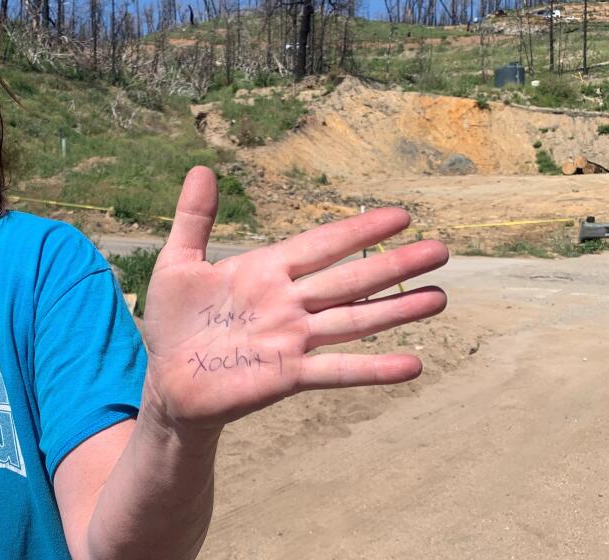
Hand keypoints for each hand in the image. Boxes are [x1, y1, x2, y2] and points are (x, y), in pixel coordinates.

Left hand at [141, 167, 447, 431]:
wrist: (167, 380)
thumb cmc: (174, 322)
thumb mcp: (178, 265)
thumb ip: (193, 219)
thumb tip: (201, 169)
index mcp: (266, 271)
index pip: (321, 245)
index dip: (359, 231)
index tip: (401, 215)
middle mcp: (288, 303)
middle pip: (350, 279)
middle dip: (394, 265)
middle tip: (441, 249)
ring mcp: (292, 339)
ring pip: (353, 320)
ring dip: (396, 310)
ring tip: (439, 297)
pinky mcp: (288, 376)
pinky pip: (336, 371)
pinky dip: (373, 369)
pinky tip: (412, 365)